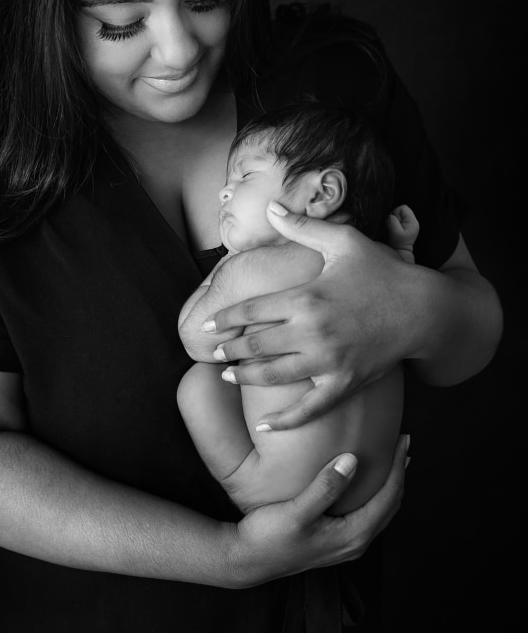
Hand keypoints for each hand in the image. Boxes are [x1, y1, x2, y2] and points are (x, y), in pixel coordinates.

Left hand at [205, 205, 424, 428]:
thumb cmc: (383, 271)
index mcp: (306, 297)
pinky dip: (286, 421)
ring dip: (246, 378)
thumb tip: (270, 205)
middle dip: (230, 349)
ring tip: (228, 376)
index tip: (208, 324)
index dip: (225, 318)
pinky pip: (310, 408)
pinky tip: (266, 427)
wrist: (425, 309)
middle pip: (256, 345)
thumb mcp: (343, 241)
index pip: (251, 310)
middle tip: (213, 351)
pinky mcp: (345, 382)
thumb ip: (303, 226)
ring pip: (274, 376)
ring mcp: (328, 361)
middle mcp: (312, 332)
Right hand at [229, 434, 408, 587]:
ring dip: (388, 484)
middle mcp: (355, 543)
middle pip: (390, 504)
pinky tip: (363, 481)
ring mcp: (346, 545)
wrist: (248, 561)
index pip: (388, 496)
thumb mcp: (297, 511)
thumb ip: (326, 487)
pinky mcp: (335, 541)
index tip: (402, 439)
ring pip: (380, 511)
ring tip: (391, 459)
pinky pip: (366, 515)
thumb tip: (353, 460)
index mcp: (353, 535)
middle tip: (403, 443)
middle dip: (399, 473)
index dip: (397, 467)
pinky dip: (373, 494)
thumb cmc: (270, 537)